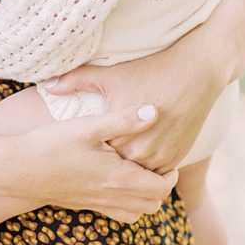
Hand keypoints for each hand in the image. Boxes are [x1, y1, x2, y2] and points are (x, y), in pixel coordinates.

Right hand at [0, 105, 178, 222]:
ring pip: (136, 213)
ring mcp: (96, 205)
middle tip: (155, 162)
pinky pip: (117, 214)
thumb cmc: (51, 144)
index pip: (161, 188)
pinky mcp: (84, 205)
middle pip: (153, 204)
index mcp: (118, 178)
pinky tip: (115, 178)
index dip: (170, 174)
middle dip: (160, 186)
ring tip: (138, 171)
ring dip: (144, 197)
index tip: (166, 155)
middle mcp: (111, 197)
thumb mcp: (88, 126)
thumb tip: (155, 110)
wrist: (16, 169)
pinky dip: (127, 202)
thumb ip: (123, 120)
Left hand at [44, 32, 224, 173]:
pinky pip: (156, 173)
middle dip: (105, 164)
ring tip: (115, 161)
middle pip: (114, 169)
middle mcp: (138, 151)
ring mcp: (159, 158)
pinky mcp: (177, 158)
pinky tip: (139, 156)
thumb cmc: (149, 70)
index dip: (88, 152)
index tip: (79, 149)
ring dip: (128, 169)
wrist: (195, 72)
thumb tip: (48, 85)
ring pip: (136, 174)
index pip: (94, 155)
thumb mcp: (110, 74)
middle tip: (92, 163)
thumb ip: (76, 81)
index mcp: (117, 134)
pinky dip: (148, 167)